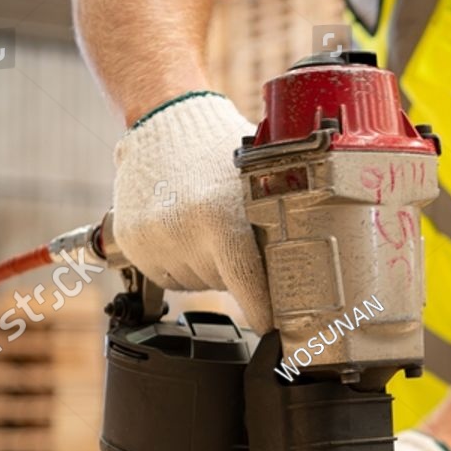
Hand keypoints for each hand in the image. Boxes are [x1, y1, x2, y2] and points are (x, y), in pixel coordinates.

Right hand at [112, 92, 271, 331]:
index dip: (265, 314)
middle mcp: (185, 234)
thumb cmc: (222, 148)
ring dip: (205, 264)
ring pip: (194, 282)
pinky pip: (166, 275)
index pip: (250, 291)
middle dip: (236, 269)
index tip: (278, 332)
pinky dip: (177, 260)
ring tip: (203, 220)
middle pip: (224, 285)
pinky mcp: (132, 243)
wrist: (164, 117)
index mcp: (224, 223)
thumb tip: (318, 273)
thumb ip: (278, 225)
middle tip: (233, 229)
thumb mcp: (260, 183)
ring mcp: (154, 241)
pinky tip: (181, 227)